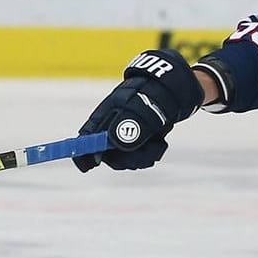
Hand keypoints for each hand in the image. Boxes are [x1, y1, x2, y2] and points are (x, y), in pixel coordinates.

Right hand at [73, 48, 202, 170]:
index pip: (86, 138)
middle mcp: (111, 129)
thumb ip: (128, 128)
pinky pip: (140, 158)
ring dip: (143, 157)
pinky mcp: (139, 141)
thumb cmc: (152, 95)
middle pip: (108, 155)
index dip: (83, 153)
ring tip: (157, 144)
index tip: (88, 166)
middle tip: (144, 154)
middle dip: (126, 159)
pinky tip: (159, 143)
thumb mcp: (139, 109)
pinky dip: (151, 153)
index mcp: (103, 117)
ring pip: (126, 159)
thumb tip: (115, 145)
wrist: (174, 90)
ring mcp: (125, 136)